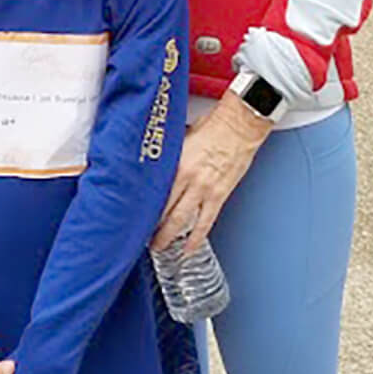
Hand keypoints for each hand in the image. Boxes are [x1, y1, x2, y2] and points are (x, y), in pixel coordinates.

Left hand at [154, 92, 270, 253]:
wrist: (240, 126)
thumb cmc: (214, 126)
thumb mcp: (182, 138)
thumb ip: (170, 155)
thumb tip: (157, 164)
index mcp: (175, 163)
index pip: (152, 190)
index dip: (140, 205)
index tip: (132, 214)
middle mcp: (187, 178)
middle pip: (162, 209)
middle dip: (150, 225)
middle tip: (139, 235)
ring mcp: (204, 189)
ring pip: (180, 220)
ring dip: (167, 236)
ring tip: (158, 246)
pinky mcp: (219, 195)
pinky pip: (205, 222)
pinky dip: (195, 238)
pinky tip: (188, 248)